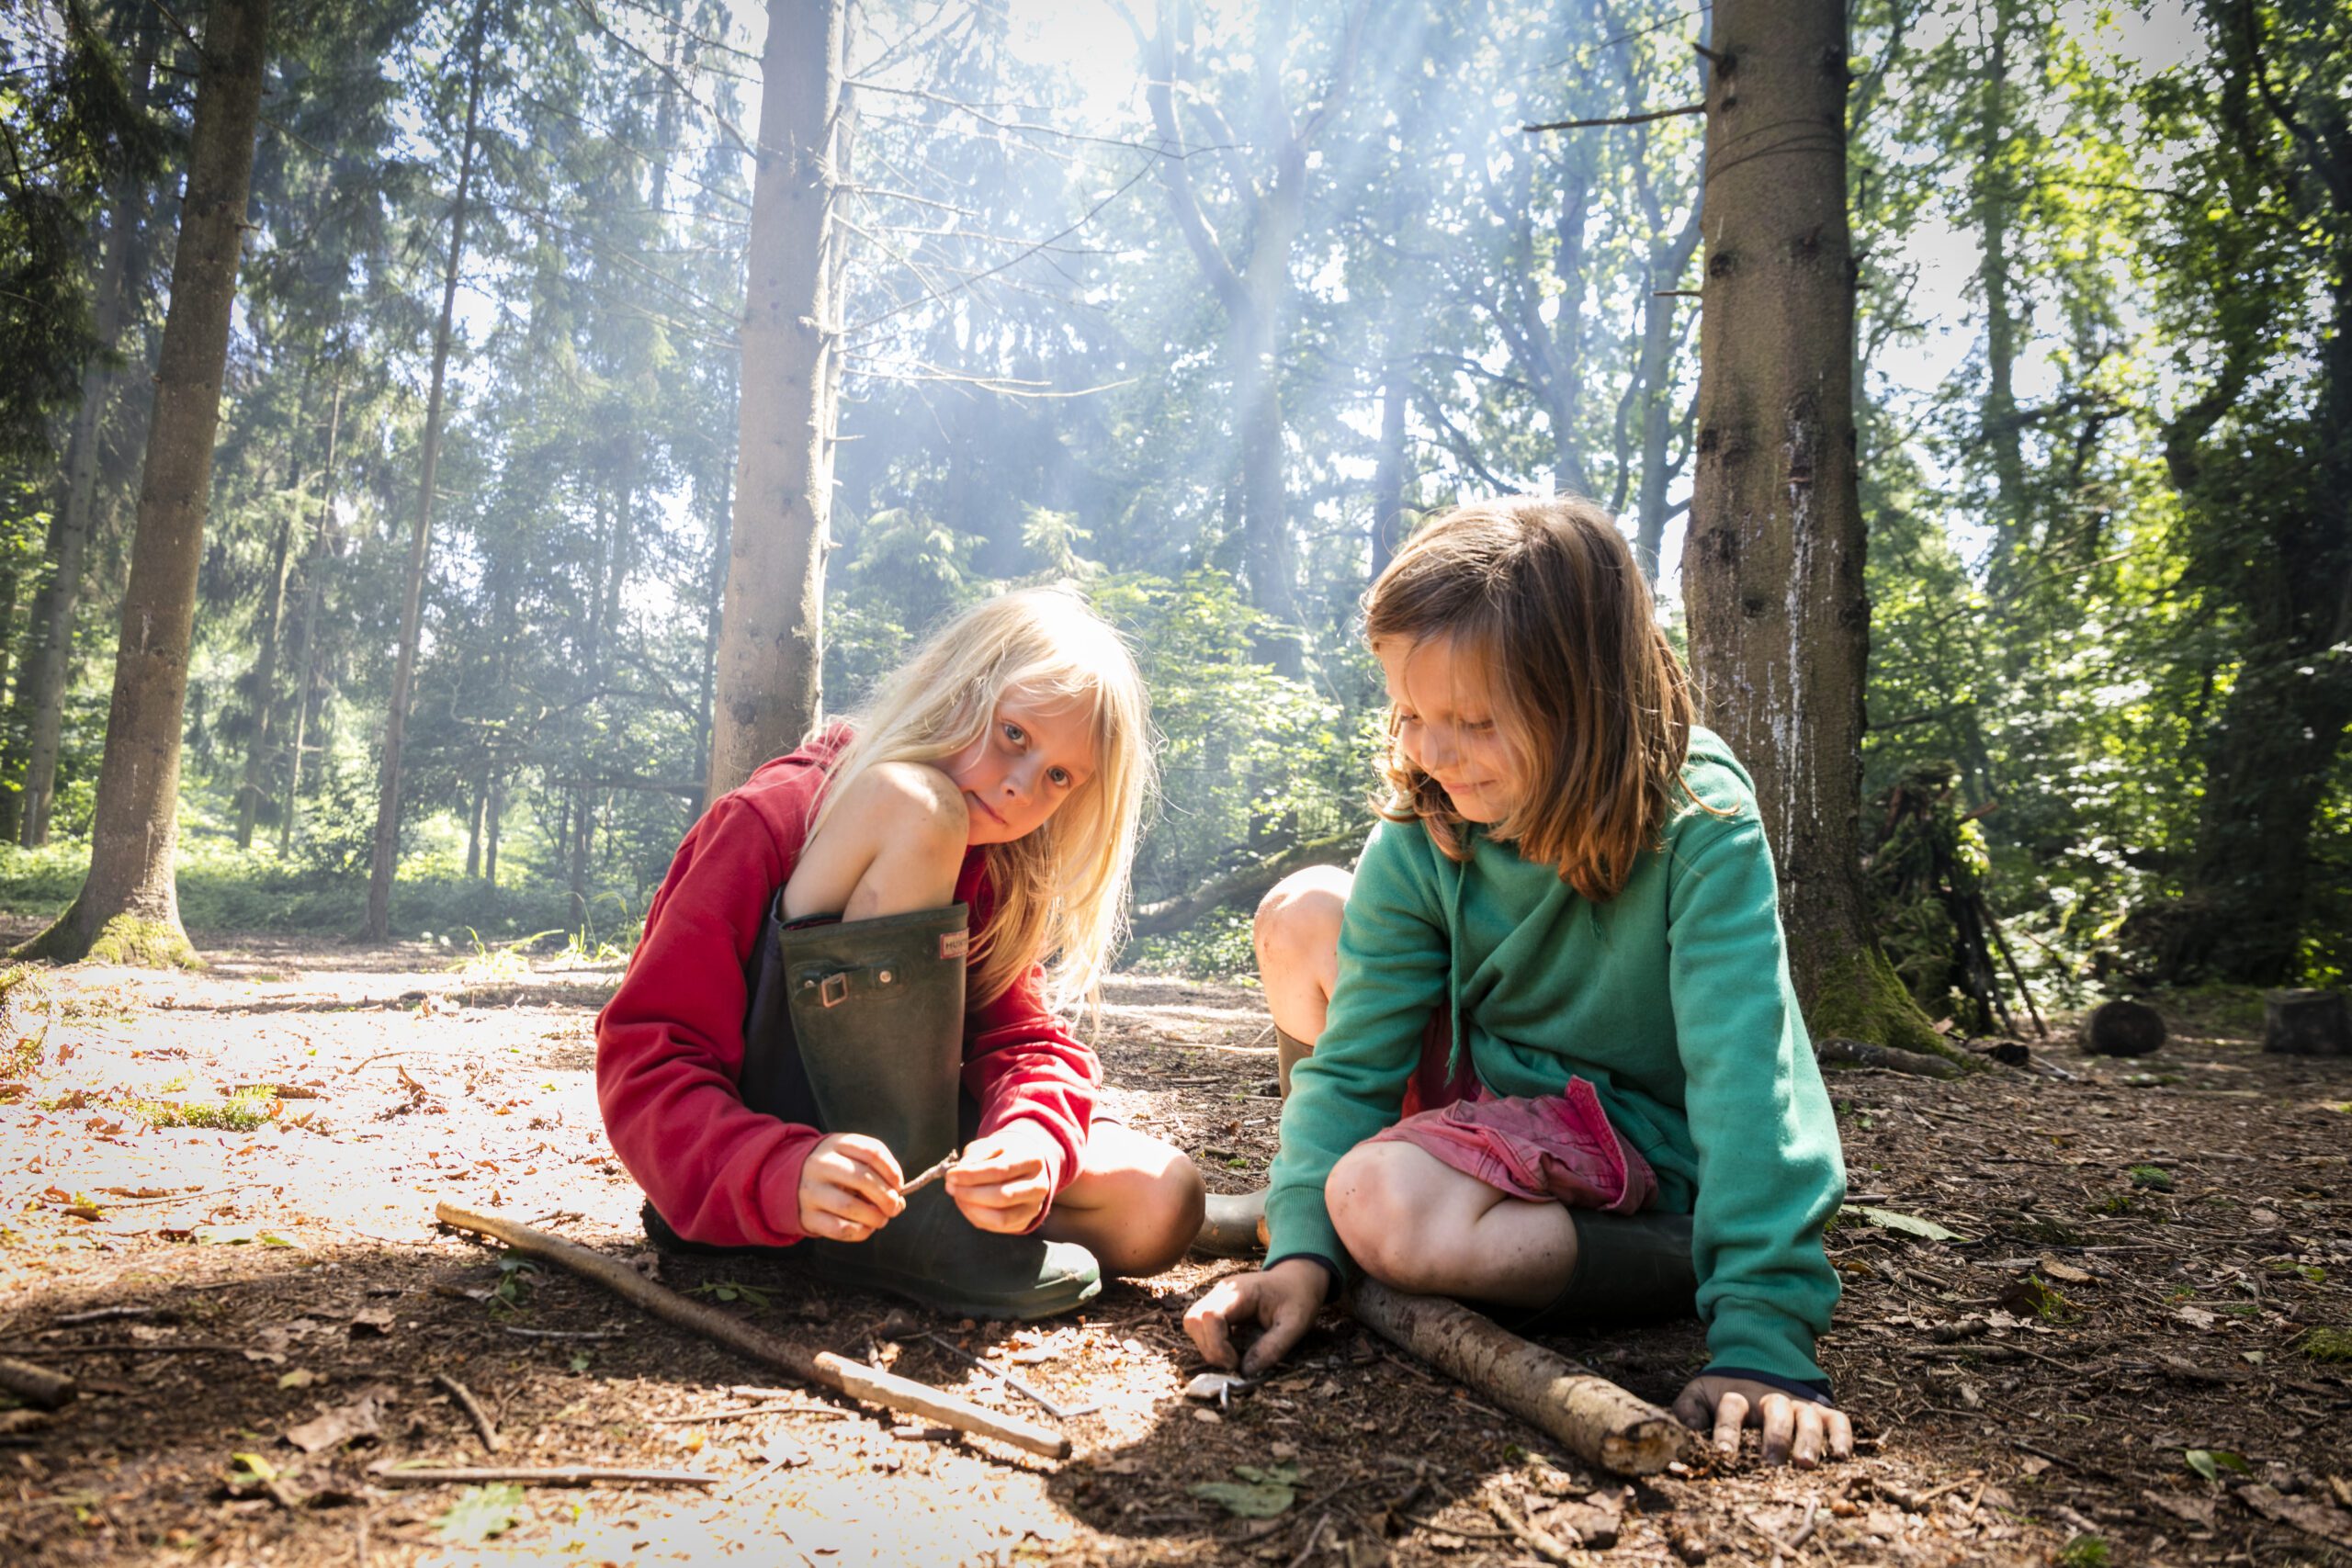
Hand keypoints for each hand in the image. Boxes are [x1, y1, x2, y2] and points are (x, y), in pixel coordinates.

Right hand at [796, 1132, 904, 1241]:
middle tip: (894, 1206)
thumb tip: (899, 1202)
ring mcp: (811, 1190)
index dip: (893, 1171)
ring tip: (882, 1219)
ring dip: (875, 1217)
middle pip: (862, 1178)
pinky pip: (839, 1228)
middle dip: (886, 1196)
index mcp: (836, 1143)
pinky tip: (866, 1228)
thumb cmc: (836, 1170)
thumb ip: (876, 1173)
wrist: (792, 1181)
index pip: (872, 1151)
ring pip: (850, 1206)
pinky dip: (860, 1231)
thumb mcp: (851, 1158)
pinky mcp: (807, 1216)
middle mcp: (820, 1164)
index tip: (899, 1185)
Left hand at [943, 1122, 1060, 1233]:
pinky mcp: (1024, 1222)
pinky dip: (976, 1217)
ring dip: (972, 1209)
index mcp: (1033, 1160)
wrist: (1024, 1167)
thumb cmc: (1003, 1154)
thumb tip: (958, 1174)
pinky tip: (966, 1205)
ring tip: (957, 1196)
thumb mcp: (990, 1146)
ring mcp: (1034, 1207)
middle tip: (950, 1187)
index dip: (972, 1175)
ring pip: (1001, 1218)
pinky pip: (997, 1227)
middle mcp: (1039, 1186)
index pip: (1000, 1170)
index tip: (950, 1175)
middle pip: (1002, 1196)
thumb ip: (975, 1156)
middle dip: (970, 1193)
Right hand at [1184, 1258, 1330, 1376]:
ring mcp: (1217, 1298)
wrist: (1297, 1279)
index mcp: (1240, 1291)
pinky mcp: (1217, 1307)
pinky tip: (1233, 1350)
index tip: (1236, 1363)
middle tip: (1234, 1363)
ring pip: (1192, 1324)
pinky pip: (1201, 1327)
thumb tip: (1246, 1372)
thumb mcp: (1296, 1324)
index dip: (1216, 1345)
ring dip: (1208, 1347)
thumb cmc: (1298, 1298)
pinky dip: (1212, 1344)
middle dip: (1209, 1349)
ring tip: (1233, 1358)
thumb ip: (1274, 1347)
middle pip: (1193, 1320)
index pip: (1210, 1316)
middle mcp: (1222, 1292)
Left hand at [1672, 1375, 1852, 1467]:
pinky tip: (1842, 1456)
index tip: (1724, 1454)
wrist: (1757, 1364)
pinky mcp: (1822, 1411)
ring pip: (1809, 1419)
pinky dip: (1842, 1435)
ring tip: (1805, 1464)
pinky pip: (1838, 1420)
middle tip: (1771, 1462)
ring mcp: (1799, 1405)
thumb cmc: (1724, 1394)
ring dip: (1809, 1440)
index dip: (1727, 1432)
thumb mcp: (1700, 1395)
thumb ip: (1688, 1410)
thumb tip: (1686, 1432)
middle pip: (1776, 1413)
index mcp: (1737, 1396)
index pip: (1732, 1410)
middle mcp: (1771, 1399)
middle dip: (1774, 1438)